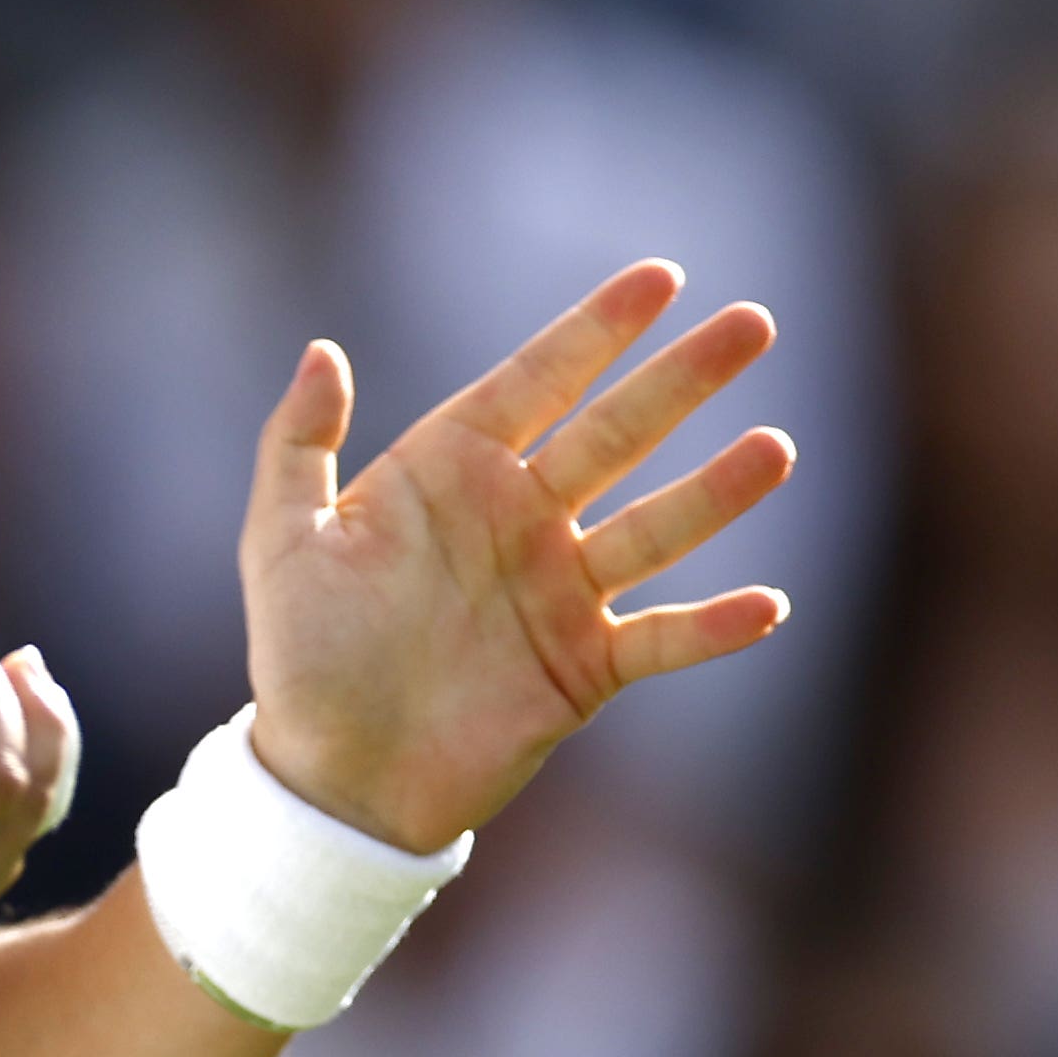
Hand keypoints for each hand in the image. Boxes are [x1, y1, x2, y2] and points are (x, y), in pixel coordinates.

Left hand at [237, 266, 793, 852]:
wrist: (334, 779)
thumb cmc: (301, 655)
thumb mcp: (281, 540)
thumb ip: (298, 443)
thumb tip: (324, 350)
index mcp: (454, 470)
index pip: (539, 380)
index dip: (598, 328)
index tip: (663, 277)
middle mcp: (521, 518)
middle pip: (619, 434)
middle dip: (684, 380)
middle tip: (755, 325)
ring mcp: (560, 592)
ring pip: (656, 526)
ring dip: (717, 492)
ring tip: (776, 449)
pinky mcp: (583, 669)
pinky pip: (661, 640)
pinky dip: (714, 628)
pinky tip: (770, 605)